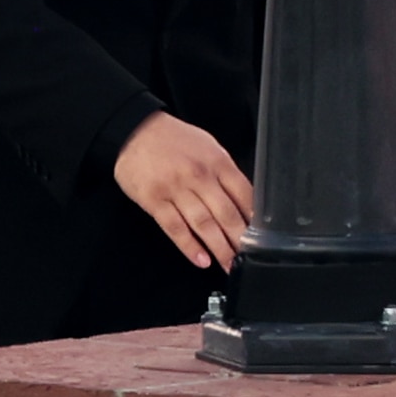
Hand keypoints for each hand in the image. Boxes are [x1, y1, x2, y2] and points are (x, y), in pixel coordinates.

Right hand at [113, 112, 253, 272]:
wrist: (134, 131)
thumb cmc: (173, 140)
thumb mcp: (208, 147)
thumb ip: (225, 173)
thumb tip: (245, 201)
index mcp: (217, 163)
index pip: (244, 195)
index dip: (255, 220)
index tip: (262, 238)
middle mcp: (199, 177)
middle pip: (226, 214)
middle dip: (240, 241)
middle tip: (250, 260)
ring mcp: (175, 189)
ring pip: (203, 224)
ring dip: (218, 248)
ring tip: (229, 265)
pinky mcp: (154, 200)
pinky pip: (174, 227)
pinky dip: (189, 245)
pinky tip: (200, 259)